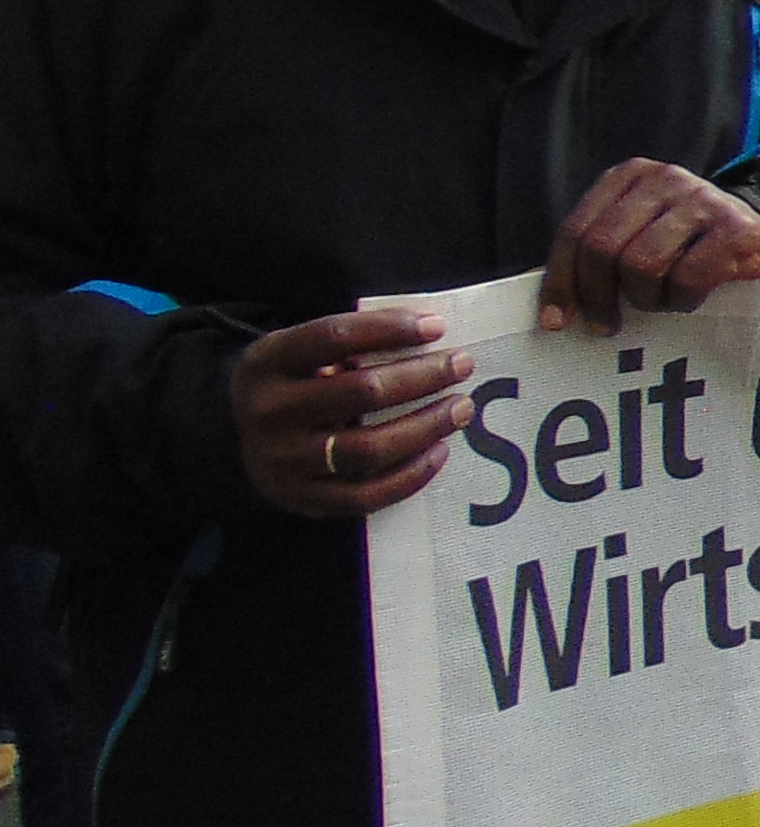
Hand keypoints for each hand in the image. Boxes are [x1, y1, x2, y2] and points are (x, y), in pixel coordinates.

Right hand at [232, 308, 475, 519]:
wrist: (231, 438)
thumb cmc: (288, 382)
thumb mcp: (296, 351)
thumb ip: (347, 342)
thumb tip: (428, 332)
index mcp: (268, 363)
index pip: (333, 336)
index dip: (388, 328)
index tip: (436, 327)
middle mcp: (270, 412)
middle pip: (360, 392)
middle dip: (421, 377)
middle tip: (462, 365)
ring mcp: (283, 461)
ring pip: (367, 448)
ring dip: (424, 427)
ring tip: (460, 408)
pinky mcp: (301, 499)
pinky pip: (365, 495)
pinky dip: (409, 476)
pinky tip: (438, 452)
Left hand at [539, 164, 759, 330]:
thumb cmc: (687, 240)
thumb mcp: (639, 230)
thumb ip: (600, 251)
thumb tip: (556, 304)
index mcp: (629, 176)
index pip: (577, 229)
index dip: (561, 279)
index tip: (556, 320)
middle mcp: (662, 180)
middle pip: (603, 248)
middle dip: (598, 296)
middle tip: (605, 325)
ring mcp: (700, 200)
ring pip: (642, 266)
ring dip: (646, 298)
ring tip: (659, 301)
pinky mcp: (732, 229)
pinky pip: (686, 279)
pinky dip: (682, 300)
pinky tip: (689, 297)